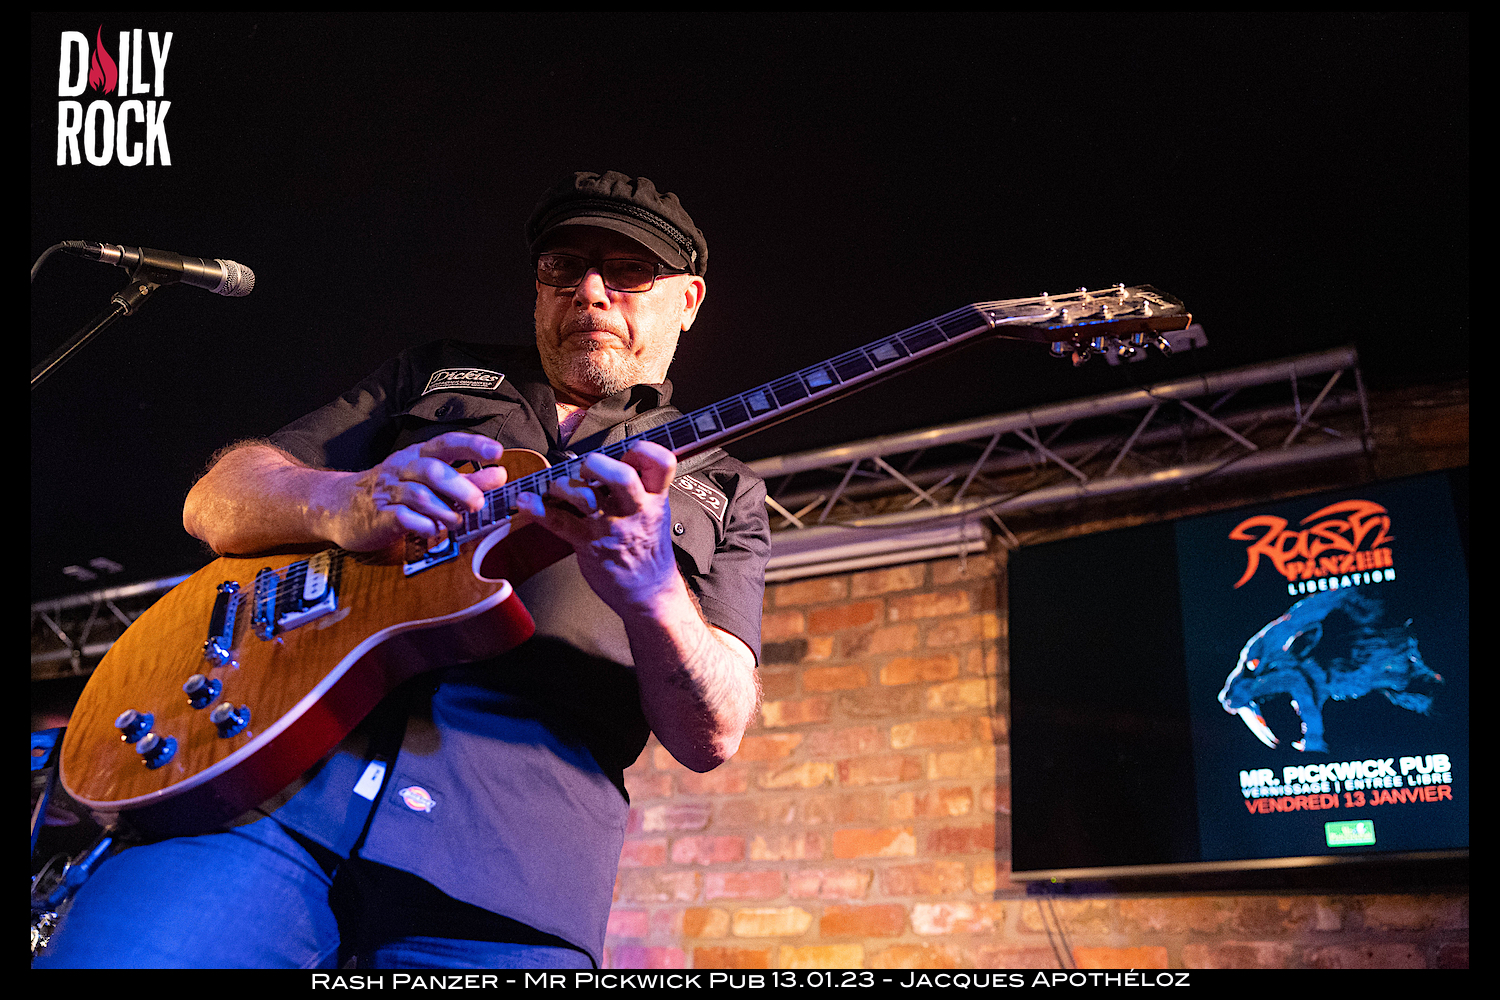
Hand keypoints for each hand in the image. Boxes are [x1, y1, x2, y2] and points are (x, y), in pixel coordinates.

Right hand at [328, 432, 508, 550]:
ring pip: (420, 496)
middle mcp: (402, 467)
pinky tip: (431, 530)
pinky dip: (424, 526)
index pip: (447, 443)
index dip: (473, 446)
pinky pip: (404, 518)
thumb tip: (500, 475)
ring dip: (445, 512)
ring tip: (454, 522)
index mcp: (418, 455)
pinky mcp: (378, 515)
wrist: (341, 506)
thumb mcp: (431, 482)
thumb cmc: (395, 493)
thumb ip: (467, 480)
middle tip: (478, 504)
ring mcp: (388, 491)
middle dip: (460, 488)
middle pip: (433, 470)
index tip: (497, 453)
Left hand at [515, 441, 678, 614]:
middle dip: (596, 463)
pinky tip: (526, 501)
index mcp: (655, 498)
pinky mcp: (588, 544)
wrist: (649, 593)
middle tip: (586, 469)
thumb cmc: (647, 550)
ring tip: (556, 486)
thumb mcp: (655, 513)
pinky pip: (559, 523)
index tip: (628, 451)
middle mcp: (635, 510)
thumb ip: (637, 488)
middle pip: (621, 475)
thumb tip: (606, 461)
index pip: (660, 462)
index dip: (643, 450)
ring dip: (562, 484)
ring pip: (584, 495)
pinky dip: (538, 510)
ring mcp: (611, 527)